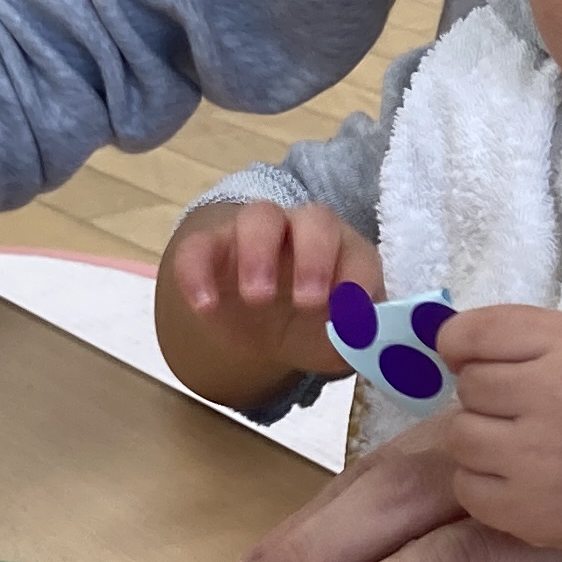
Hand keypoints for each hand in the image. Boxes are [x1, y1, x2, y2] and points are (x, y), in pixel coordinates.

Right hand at [155, 199, 380, 409]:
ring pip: (259, 216)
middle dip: (314, 257)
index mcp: (344, 252)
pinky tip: (205, 307)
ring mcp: (256, 236)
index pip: (358, 252)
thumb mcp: (339, 344)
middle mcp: (304, 232)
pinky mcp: (212, 250)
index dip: (358, 279)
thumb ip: (356, 340)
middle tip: (306, 303)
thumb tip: (363, 338)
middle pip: (314, 220)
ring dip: (259, 252)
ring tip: (257, 299)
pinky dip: (199, 271)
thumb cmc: (314, 330)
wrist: (265, 333)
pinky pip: (200, 246)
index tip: (350, 315)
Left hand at [444, 307, 561, 561]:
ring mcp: (541, 464)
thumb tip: (447, 343)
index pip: (476, 333)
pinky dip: (484, 482)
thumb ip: (529, 334)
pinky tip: (524, 478)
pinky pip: (466, 487)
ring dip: (481, 437)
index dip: (461, 343)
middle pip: (467, 385)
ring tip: (524, 443)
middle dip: (487, 394)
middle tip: (525, 408)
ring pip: (459, 436)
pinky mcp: (529, 514)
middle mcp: (558, 403)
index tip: (470, 356)